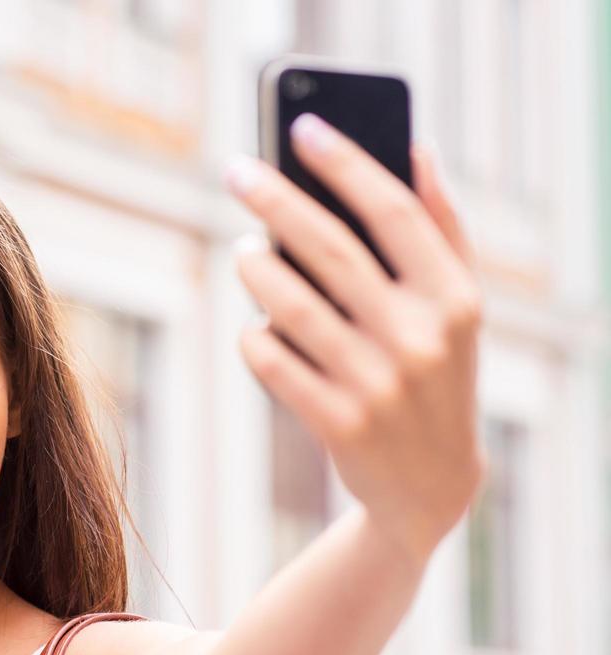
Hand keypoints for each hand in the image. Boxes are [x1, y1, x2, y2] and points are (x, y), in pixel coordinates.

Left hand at [227, 114, 485, 565]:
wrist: (430, 487)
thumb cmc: (436, 375)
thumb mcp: (457, 310)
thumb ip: (441, 230)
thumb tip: (414, 147)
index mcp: (456, 299)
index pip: (395, 213)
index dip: (346, 165)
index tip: (303, 127)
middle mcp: (420, 338)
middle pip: (331, 250)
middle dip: (276, 202)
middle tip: (236, 171)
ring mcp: (378, 384)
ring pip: (291, 307)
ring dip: (256, 271)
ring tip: (244, 251)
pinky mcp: (338, 424)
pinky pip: (272, 362)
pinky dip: (255, 338)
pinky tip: (255, 328)